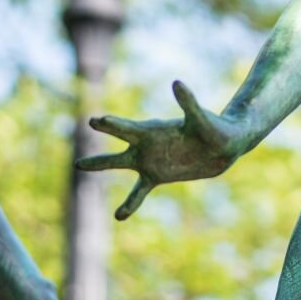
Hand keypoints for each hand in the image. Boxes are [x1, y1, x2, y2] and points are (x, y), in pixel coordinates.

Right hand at [76, 81, 247, 219]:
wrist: (223, 146)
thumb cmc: (214, 128)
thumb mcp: (201, 118)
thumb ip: (188, 103)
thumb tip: (176, 83)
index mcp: (153, 130)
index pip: (127, 128)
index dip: (112, 125)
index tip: (96, 120)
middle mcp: (146, 144)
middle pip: (117, 147)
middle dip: (99, 151)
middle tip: (77, 157)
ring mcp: (149, 161)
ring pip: (119, 164)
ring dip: (100, 164)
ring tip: (79, 164)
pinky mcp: (157, 175)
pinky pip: (139, 192)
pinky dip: (129, 204)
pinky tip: (119, 216)